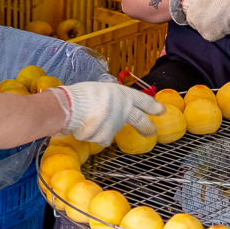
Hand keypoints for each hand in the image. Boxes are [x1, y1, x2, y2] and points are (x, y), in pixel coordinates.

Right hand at [49, 82, 165, 144]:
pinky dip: (93, 135)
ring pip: (112, 131)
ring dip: (102, 129)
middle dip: (147, 127)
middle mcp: (124, 109)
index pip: (144, 101)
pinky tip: (85, 127)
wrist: (68, 106)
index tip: (161, 110)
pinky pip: (101, 138)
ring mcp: (117, 124)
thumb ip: (113, 100)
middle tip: (151, 131)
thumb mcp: (101, 90)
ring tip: (87, 120)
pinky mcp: (107, 136)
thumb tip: (115, 108)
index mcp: (123, 94)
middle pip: (141, 121)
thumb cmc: (80, 95)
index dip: (153, 106)